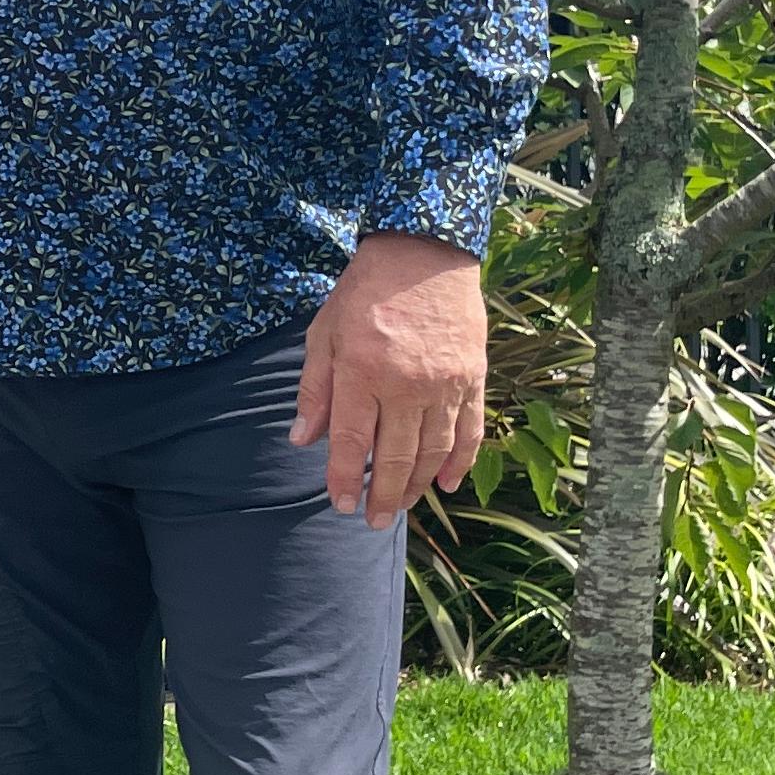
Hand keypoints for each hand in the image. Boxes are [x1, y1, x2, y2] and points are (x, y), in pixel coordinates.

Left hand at [291, 231, 487, 529]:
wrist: (423, 254)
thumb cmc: (364, 292)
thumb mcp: (324, 334)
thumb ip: (314, 390)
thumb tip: (302, 441)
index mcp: (363, 372)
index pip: (351, 441)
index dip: (344, 477)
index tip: (339, 504)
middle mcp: (406, 384)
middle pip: (395, 455)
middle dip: (383, 494)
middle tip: (372, 521)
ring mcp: (445, 384)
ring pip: (433, 450)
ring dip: (418, 485)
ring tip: (401, 506)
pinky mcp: (472, 378)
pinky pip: (468, 431)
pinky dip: (459, 462)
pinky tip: (447, 484)